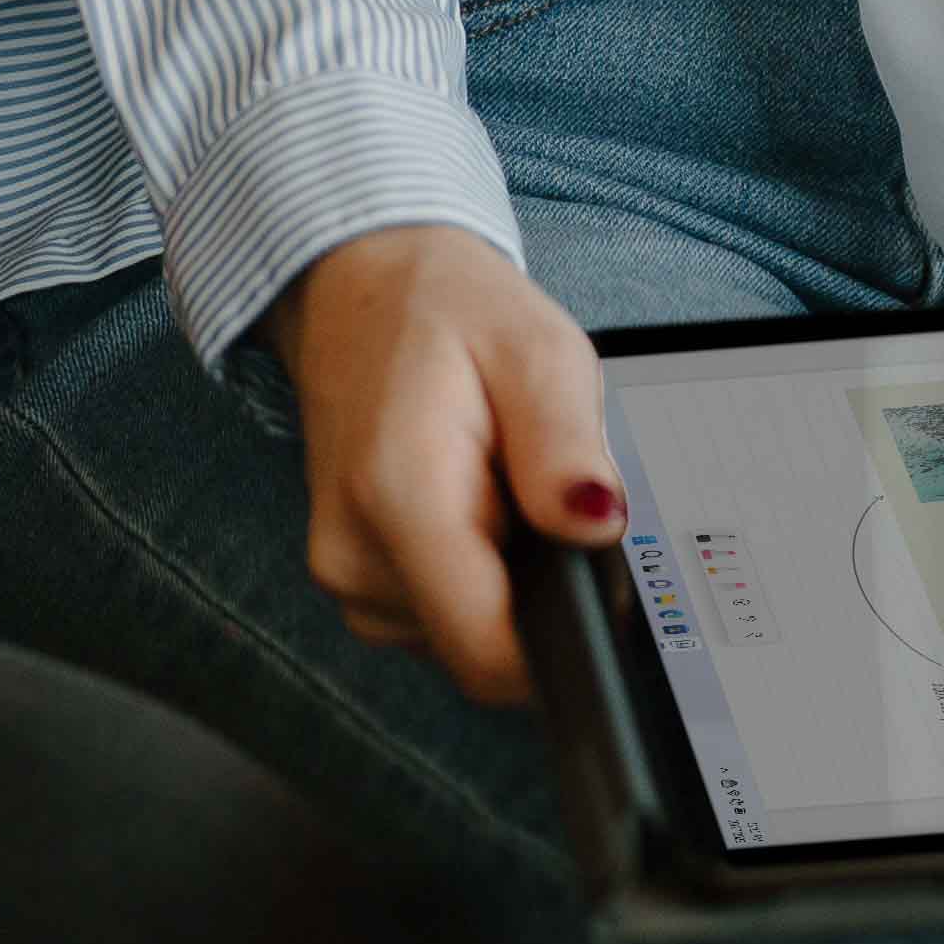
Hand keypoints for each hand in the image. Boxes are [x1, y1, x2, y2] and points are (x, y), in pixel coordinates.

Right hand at [268, 222, 620, 707]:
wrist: (358, 289)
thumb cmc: (447, 311)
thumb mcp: (536, 348)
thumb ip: (565, 445)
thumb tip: (597, 527)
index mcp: (397, 498)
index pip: (490, 655)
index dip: (562, 638)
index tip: (587, 573)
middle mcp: (354, 557)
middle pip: (486, 649)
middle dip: (535, 586)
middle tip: (532, 487)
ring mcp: (345, 578)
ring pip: (465, 636)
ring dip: (503, 575)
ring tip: (495, 480)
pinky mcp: (353, 583)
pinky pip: (440, 616)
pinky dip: (472, 570)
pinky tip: (469, 499)